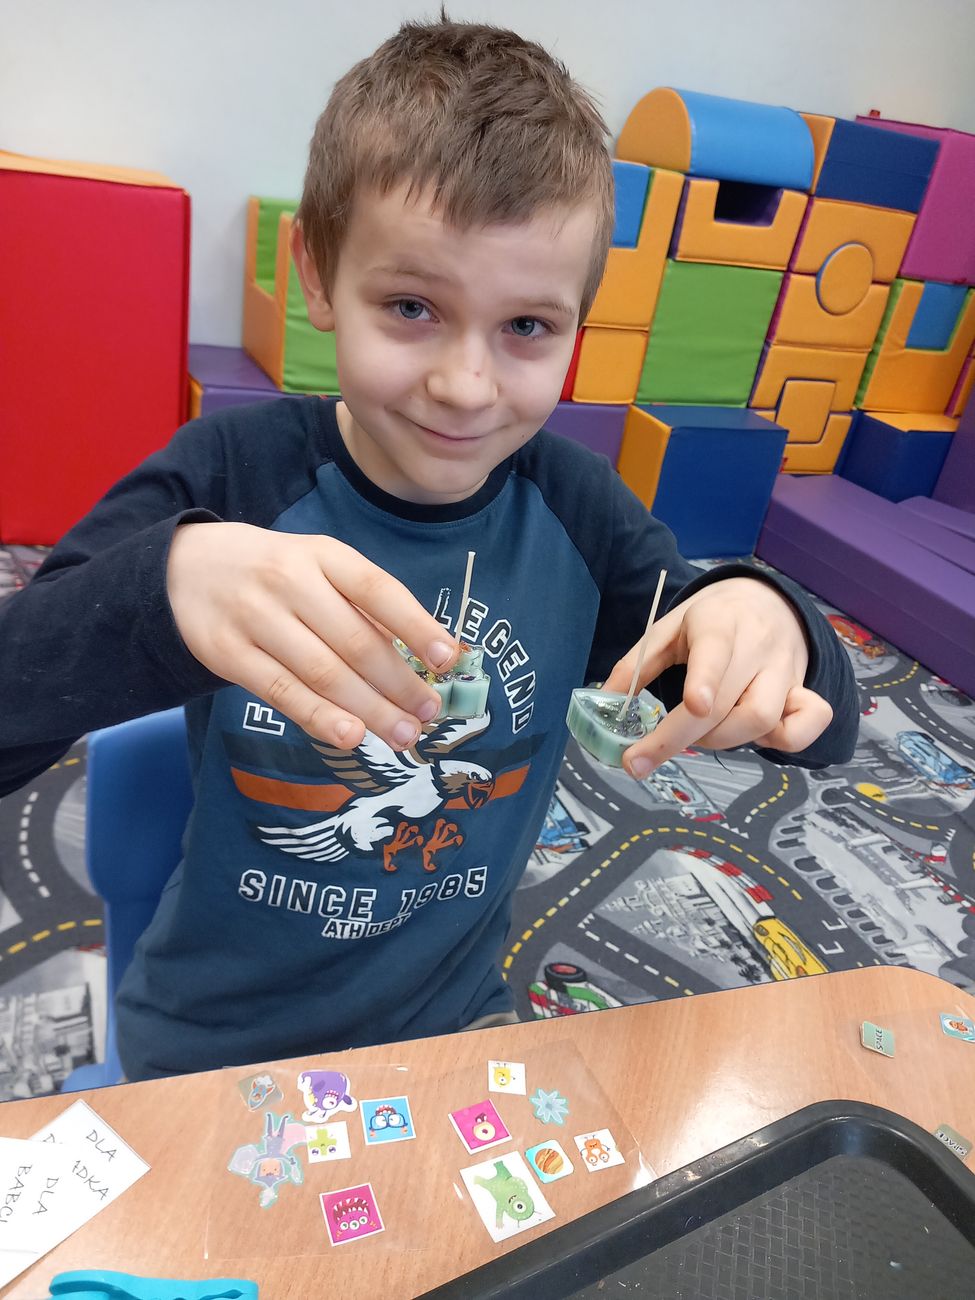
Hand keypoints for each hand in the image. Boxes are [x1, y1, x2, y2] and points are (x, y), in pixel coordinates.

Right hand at [167, 522, 458, 749]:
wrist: (182, 568)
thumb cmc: (271, 573)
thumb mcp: (316, 568)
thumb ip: (360, 607)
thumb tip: (416, 659)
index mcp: (321, 554)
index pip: (377, 589)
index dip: (416, 625)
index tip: (448, 658)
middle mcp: (289, 580)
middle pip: (355, 640)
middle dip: (399, 682)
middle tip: (429, 714)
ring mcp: (254, 617)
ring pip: (322, 672)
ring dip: (369, 708)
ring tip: (403, 734)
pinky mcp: (226, 652)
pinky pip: (282, 691)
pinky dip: (320, 717)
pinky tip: (352, 735)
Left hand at [602, 577, 832, 776]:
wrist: (766, 602)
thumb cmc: (709, 621)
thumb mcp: (667, 630)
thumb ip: (636, 665)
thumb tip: (606, 703)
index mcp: (719, 623)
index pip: (716, 651)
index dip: (706, 680)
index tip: (693, 706)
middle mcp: (758, 646)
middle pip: (728, 703)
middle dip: (680, 737)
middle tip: (641, 757)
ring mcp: (785, 670)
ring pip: (763, 720)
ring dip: (722, 740)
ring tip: (698, 733)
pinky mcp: (803, 691)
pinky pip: (805, 726)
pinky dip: (782, 742)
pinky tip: (750, 736)